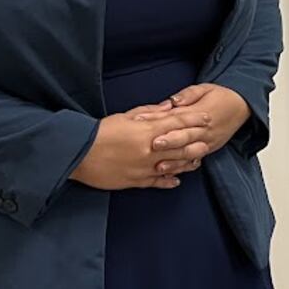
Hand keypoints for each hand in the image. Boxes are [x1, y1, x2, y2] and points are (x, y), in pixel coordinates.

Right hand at [69, 105, 215, 190]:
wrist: (78, 154)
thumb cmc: (99, 132)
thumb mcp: (125, 116)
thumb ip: (149, 112)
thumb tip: (168, 107)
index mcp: (147, 131)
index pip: (178, 123)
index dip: (195, 119)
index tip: (207, 117)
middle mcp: (150, 150)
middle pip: (182, 145)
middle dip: (198, 142)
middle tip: (210, 139)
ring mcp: (145, 167)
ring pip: (174, 165)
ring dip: (188, 162)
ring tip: (198, 159)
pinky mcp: (136, 181)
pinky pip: (157, 181)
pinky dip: (169, 180)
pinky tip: (177, 180)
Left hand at [132, 84, 251, 169]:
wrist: (243, 106)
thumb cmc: (221, 96)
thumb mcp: (204, 88)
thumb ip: (187, 95)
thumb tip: (172, 101)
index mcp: (200, 112)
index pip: (177, 117)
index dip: (160, 120)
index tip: (142, 122)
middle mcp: (205, 129)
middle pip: (184, 137)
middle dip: (168, 142)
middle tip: (153, 145)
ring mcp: (208, 141)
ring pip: (189, 153)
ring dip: (174, 161)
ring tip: (159, 167)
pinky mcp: (209, 149)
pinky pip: (195, 160)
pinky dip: (183, 167)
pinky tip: (171, 173)